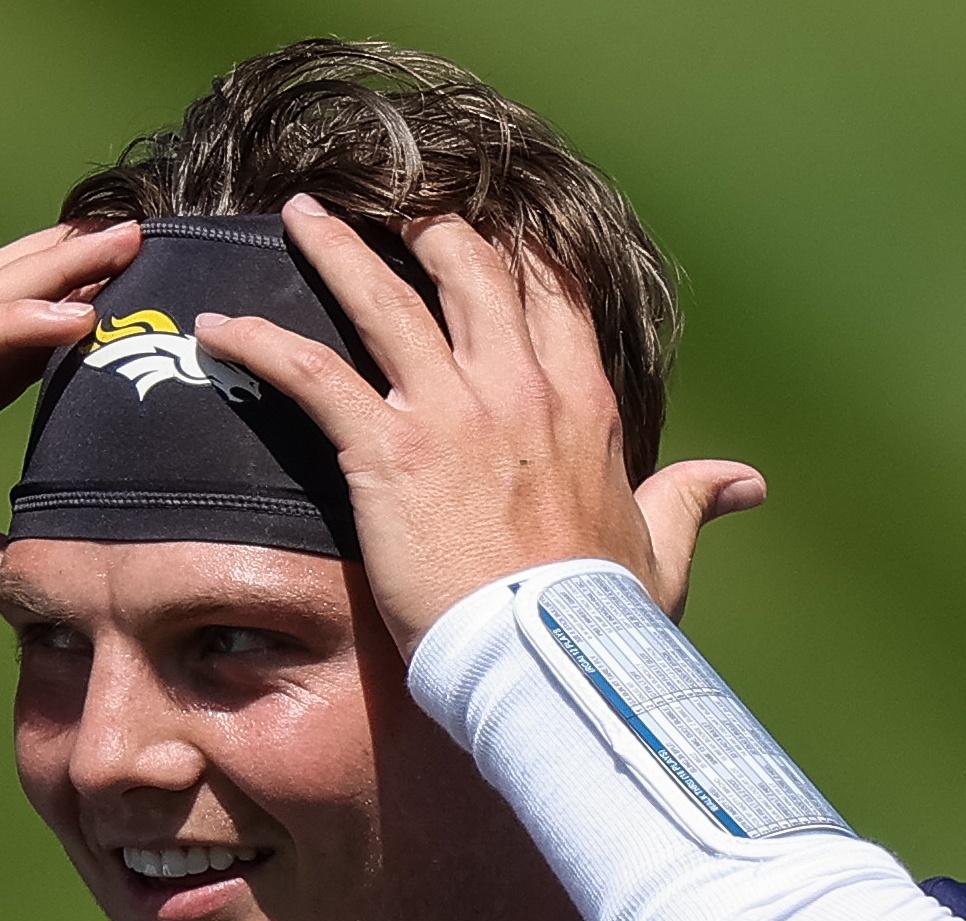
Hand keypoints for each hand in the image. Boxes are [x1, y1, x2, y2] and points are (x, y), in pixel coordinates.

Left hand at [191, 196, 762, 655]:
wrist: (552, 659)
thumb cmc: (606, 618)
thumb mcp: (663, 547)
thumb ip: (694, 498)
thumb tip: (747, 482)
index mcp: (582, 403)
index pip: (551, 297)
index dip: (517, 257)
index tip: (491, 236)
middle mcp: (516, 388)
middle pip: (469, 273)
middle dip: (429, 233)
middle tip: (393, 215)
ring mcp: (451, 411)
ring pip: (385, 298)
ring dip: (337, 251)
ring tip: (299, 217)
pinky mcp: (388, 450)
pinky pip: (311, 374)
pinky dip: (259, 344)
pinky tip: (218, 327)